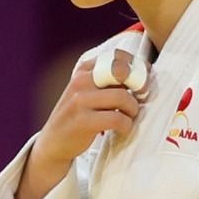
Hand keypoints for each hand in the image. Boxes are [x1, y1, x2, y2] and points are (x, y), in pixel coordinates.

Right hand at [14, 53, 142, 198]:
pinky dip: (126, 125)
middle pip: (123, 73)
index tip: (141, 82)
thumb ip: (109, 80)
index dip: (136, 67)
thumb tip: (144, 74)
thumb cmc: (79, 115)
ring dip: (133, 110)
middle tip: (140, 99)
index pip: (117, 56)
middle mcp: (80, 81)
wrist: (54, 141)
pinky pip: (117, 119)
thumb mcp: (88, 90)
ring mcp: (80, 101)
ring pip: (123, 97)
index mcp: (84, 69)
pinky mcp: (83, 121)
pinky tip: (122, 129)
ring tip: (129, 117)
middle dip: (139, 85)